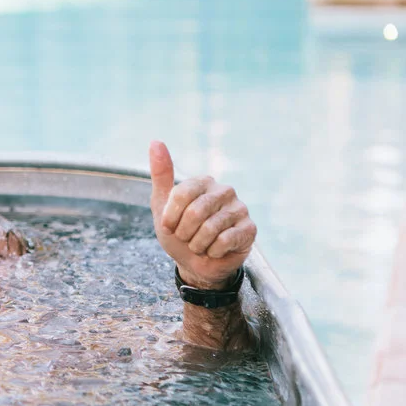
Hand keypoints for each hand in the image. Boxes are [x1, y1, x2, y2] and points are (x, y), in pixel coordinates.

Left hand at [149, 141, 256, 289]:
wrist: (195, 264)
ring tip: (200, 244)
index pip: (181, 194)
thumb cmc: (178, 233)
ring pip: (210, 229)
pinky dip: (212, 251)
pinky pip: (224, 241)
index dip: (170, 217)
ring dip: (197, 244)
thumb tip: (155, 141)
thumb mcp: (161, 205)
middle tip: (187, 237)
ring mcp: (240, 208)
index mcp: (203, 182)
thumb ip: (161, 175)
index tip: (169, 226)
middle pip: (195, 213)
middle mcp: (225, 190)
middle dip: (184, 233)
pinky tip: (215, 250)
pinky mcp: (250, 228)